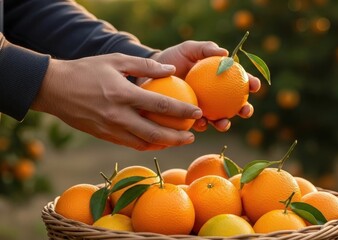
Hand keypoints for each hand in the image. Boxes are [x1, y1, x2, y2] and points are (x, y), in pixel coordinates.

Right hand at [31, 53, 201, 150]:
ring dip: (164, 145)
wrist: (54, 89)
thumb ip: (145, 65)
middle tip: (192, 136)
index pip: (160, 106)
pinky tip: (156, 141)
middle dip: (177, 137)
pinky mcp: (104, 135)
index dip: (182, 110)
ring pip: (143, 143)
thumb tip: (171, 70)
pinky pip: (130, 144)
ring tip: (178, 141)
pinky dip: (146, 145)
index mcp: (123, 94)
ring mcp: (110, 129)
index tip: (198, 112)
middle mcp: (118, 115)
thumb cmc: (86, 70)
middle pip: (155, 132)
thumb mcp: (116, 60)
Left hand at [149, 41, 261, 131]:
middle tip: (245, 110)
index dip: (251, 84)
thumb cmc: (173, 58)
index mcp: (220, 78)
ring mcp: (204, 108)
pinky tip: (200, 123)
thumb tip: (225, 53)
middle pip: (236, 104)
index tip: (254, 86)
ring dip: (224, 123)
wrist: (152, 73)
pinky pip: (198, 124)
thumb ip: (206, 49)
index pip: (240, 80)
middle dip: (245, 110)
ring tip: (223, 123)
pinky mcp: (190, 118)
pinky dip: (201, 125)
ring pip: (219, 119)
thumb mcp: (189, 49)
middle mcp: (215, 95)